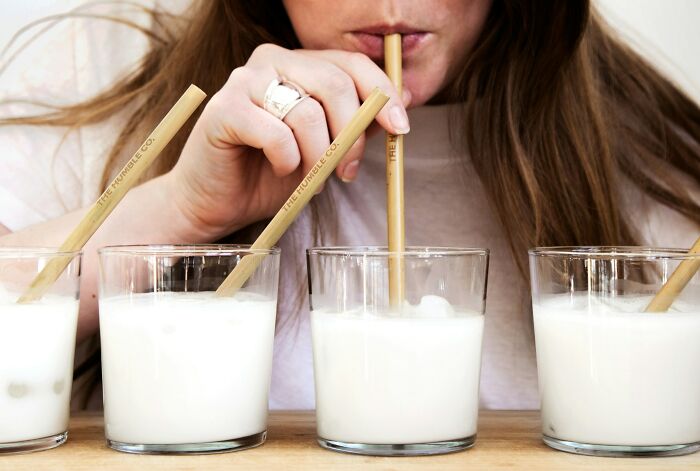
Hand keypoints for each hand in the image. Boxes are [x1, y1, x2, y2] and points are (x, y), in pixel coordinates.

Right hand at [164, 44, 409, 240]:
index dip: (382, 94)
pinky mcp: (224, 109)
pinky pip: (276, 134)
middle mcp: (272, 60)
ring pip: (308, 113)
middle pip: (335, 84)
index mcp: (299, 63)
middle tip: (346, 171)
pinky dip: (286, 161)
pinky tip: (279, 169)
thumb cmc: (269, 173)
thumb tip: (396, 110)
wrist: (217, 201)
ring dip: (317, 157)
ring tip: (308, 178)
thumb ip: (352, 125)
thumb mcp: (324, 148)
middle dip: (350, 135)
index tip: (399, 128)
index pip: (352, 64)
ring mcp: (244, 81)